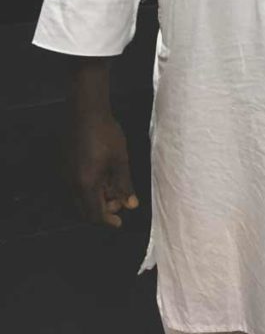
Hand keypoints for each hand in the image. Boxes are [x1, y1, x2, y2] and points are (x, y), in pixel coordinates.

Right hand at [68, 112, 138, 228]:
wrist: (86, 111)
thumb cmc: (106, 134)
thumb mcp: (120, 160)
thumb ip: (125, 184)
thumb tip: (131, 205)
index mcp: (86, 184)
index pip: (94, 214)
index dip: (107, 221)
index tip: (119, 222)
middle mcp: (72, 183)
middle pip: (85, 208)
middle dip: (103, 209)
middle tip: (120, 202)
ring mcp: (65, 174)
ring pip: (80, 196)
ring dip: (97, 198)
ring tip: (114, 187)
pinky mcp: (64, 165)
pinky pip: (76, 185)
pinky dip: (90, 188)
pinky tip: (103, 176)